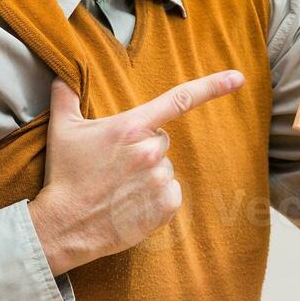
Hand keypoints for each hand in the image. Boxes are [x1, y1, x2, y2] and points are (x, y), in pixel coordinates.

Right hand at [27, 69, 245, 275]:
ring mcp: (160, 179)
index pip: (179, 99)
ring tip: (118, 188)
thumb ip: (66, 95)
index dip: (213, 86)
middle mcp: (151, 150)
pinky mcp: (166, 206)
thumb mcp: (62, 130)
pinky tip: (130, 203)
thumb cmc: (64, 176)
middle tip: (114, 167)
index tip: (237, 78)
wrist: (65, 225)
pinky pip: (171, 193)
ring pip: (164, 167)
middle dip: (143, 149)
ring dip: (147, 175)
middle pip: (160, 139)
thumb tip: (64, 74)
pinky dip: (155, 197)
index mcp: (131, 127)